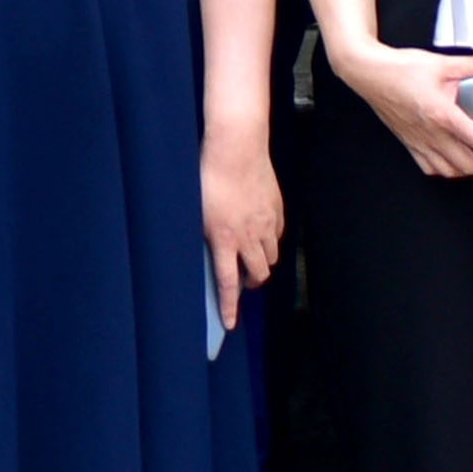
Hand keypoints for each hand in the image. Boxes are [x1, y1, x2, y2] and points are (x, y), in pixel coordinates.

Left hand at [198, 124, 283, 330]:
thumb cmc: (207, 173)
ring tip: (252, 257)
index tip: (230, 325)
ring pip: (271, 256)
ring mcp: (266, 222)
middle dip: (251, 283)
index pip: (227, 283)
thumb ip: (203, 232)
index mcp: (223, 239)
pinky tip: (262, 233)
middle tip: (242, 280)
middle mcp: (249, 236)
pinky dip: (271, 240)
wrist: (236, 146)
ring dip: (262, 263)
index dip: (228, 307)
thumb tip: (205, 248)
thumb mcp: (194, 208)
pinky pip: (278, 234)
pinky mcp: (277, 208)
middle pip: (258, 274)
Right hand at [343, 40, 472, 181]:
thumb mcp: (442, 64)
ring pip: (450, 171)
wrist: (367, 73)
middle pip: (468, 165)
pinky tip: (454, 158)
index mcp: (443, 115)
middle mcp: (432, 134)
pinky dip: (447, 169)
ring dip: (469, 170)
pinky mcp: (409, 143)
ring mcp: (419, 142)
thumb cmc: (400, 68)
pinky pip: (431, 168)